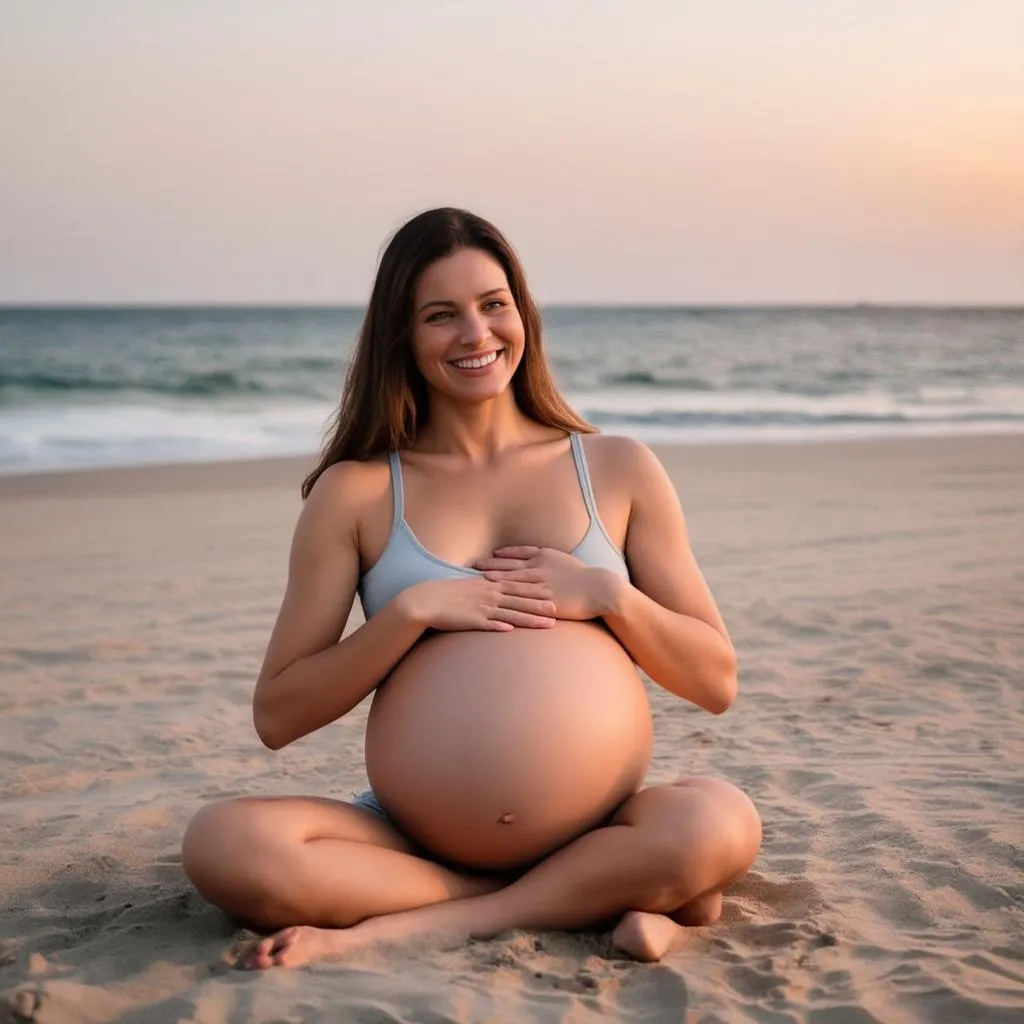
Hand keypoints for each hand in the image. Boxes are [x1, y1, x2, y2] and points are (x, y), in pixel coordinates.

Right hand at [395, 575, 556, 631]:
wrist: (427, 600)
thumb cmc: (450, 594)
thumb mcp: (473, 587)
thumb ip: (490, 588)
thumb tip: (503, 590)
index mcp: (491, 585)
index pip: (519, 587)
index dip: (538, 590)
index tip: (555, 592)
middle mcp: (490, 594)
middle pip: (521, 600)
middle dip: (541, 604)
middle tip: (561, 608)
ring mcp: (482, 607)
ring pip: (511, 614)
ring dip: (531, 619)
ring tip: (549, 624)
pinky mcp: (472, 620)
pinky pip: (489, 624)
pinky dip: (501, 627)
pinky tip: (514, 631)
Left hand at [473, 546, 608, 621]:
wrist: (600, 589)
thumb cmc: (586, 577)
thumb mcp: (567, 562)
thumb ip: (553, 562)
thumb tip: (545, 563)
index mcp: (546, 556)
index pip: (519, 553)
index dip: (503, 555)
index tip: (490, 555)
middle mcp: (539, 566)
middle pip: (509, 564)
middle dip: (491, 565)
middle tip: (473, 565)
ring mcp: (540, 582)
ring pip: (511, 578)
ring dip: (494, 578)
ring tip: (478, 578)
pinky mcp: (542, 597)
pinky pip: (520, 595)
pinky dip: (506, 593)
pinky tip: (494, 594)